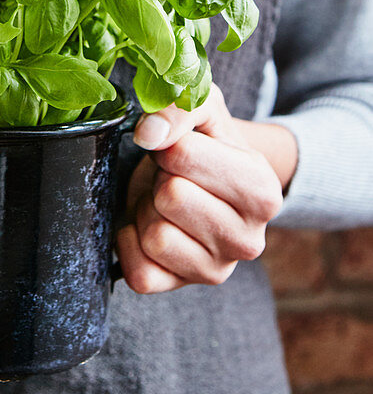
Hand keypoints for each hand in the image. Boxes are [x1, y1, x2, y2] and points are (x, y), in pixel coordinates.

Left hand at [115, 84, 296, 294]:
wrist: (199, 179)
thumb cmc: (204, 140)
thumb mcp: (202, 106)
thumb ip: (180, 107)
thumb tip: (149, 134)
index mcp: (263, 192)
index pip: (184, 156)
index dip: (170, 145)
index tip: (181, 149)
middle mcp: (250, 240)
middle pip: (170, 197)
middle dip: (160, 179)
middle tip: (172, 178)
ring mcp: (218, 270)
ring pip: (155, 236)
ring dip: (146, 210)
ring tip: (165, 202)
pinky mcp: (181, 287)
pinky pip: (139, 272)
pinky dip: (129, 242)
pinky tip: (147, 226)